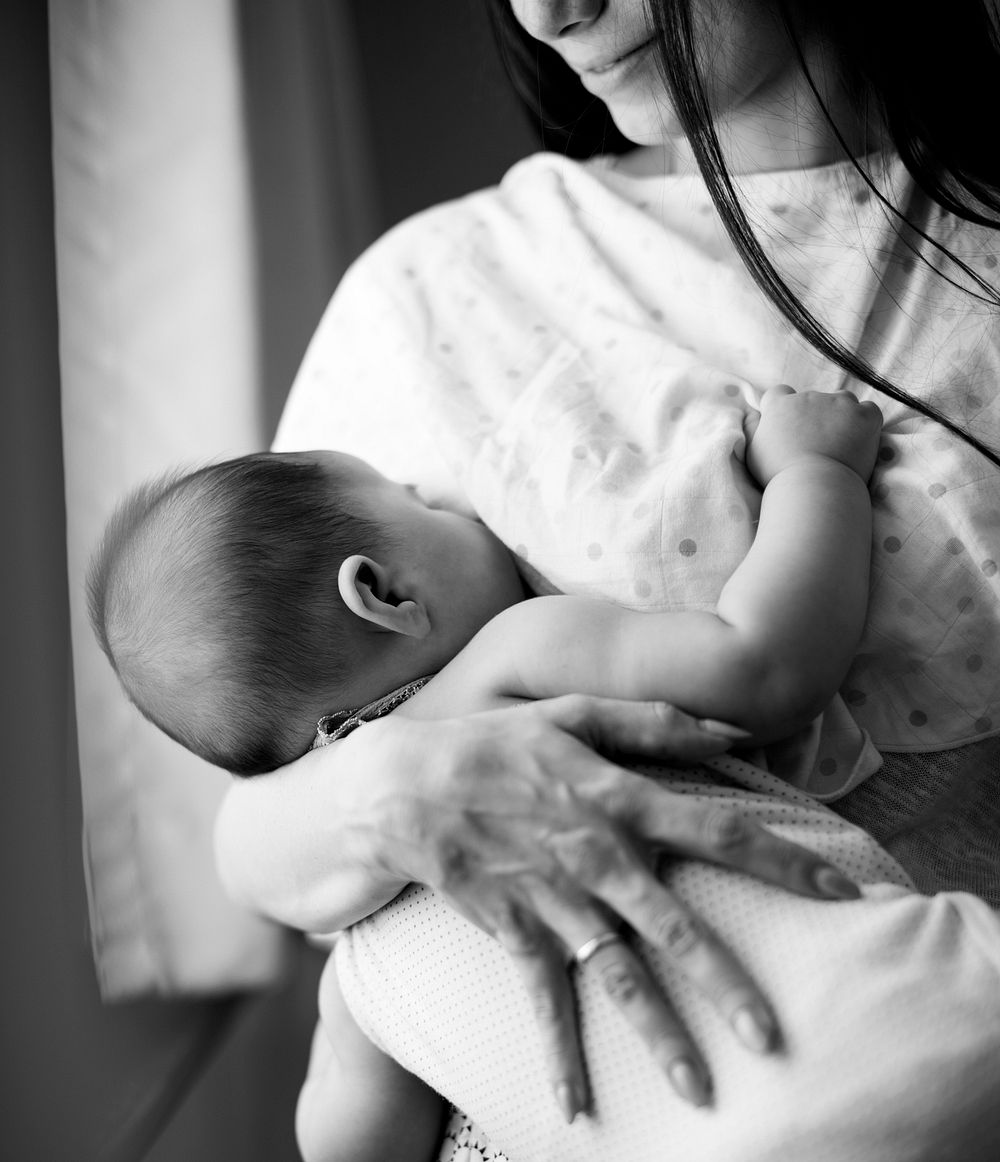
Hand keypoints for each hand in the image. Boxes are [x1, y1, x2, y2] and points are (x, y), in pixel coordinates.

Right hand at [365, 695, 859, 1118]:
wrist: (401, 787)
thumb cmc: (492, 744)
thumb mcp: (570, 715)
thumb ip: (651, 722)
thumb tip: (728, 731)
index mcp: (619, 799)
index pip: (718, 830)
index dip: (783, 860)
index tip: (840, 893)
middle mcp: (596, 856)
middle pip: (676, 925)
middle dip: (728, 984)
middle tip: (773, 1039)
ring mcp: (554, 898)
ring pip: (618, 975)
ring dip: (659, 1035)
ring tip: (700, 1092)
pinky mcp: (512, 930)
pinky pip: (542, 1000)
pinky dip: (559, 1053)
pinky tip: (575, 1108)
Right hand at [744, 384, 883, 486]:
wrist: (814, 488)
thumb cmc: (778, 476)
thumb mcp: (753, 452)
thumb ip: (755, 429)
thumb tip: (756, 416)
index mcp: (780, 405)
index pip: (780, 394)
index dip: (785, 408)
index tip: (791, 426)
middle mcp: (809, 397)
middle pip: (813, 400)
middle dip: (815, 417)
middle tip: (816, 445)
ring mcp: (839, 404)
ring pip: (842, 401)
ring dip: (842, 416)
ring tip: (840, 444)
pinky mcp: (865, 415)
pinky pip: (869, 410)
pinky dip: (866, 423)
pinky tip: (860, 441)